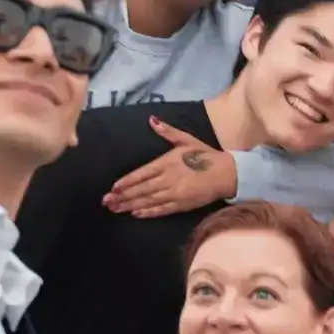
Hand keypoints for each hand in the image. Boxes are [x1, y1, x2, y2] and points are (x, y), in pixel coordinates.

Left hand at [103, 118, 235, 216]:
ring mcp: (175, 193)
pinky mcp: (182, 204)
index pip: (142, 173)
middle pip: (141, 189)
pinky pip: (162, 210)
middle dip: (123, 196)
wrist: (226, 173)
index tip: (114, 187)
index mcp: (167, 162)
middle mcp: (168, 179)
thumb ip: (168, 131)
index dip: (127, 181)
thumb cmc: (205, 155)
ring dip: (131, 205)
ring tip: (116, 209)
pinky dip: (148, 212)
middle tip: (106, 202)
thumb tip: (152, 119)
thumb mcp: (186, 140)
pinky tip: (136, 214)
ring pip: (148, 201)